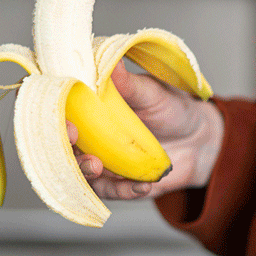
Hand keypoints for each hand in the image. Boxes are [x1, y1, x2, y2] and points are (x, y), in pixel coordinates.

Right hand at [73, 64, 222, 199]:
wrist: (199, 140)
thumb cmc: (171, 109)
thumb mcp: (153, 94)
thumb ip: (130, 85)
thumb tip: (113, 63)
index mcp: (88, 109)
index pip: (61, 115)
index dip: (57, 124)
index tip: (70, 128)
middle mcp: (87, 137)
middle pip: (62, 151)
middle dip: (70, 158)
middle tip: (91, 160)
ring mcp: (99, 161)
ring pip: (81, 176)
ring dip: (91, 177)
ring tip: (109, 171)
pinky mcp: (115, 183)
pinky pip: (111, 192)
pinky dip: (124, 191)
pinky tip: (143, 186)